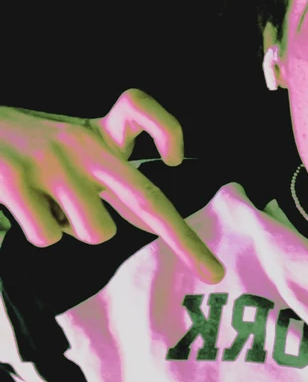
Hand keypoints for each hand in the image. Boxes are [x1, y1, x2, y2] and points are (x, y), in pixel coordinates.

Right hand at [0, 88, 224, 282]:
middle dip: (185, 241)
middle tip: (213, 272)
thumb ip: (113, 182)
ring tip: (48, 204)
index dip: (167, 128)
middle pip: (148, 197)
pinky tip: (23, 206)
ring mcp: (51, 162)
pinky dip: (39, 232)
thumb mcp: (74, 150)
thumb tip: (154, 224)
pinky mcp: (14, 179)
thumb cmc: (27, 149)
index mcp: (98, 135)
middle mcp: (82, 145)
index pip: (138, 108)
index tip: (175, 158)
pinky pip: (48, 236)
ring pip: (96, 232)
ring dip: (74, 230)